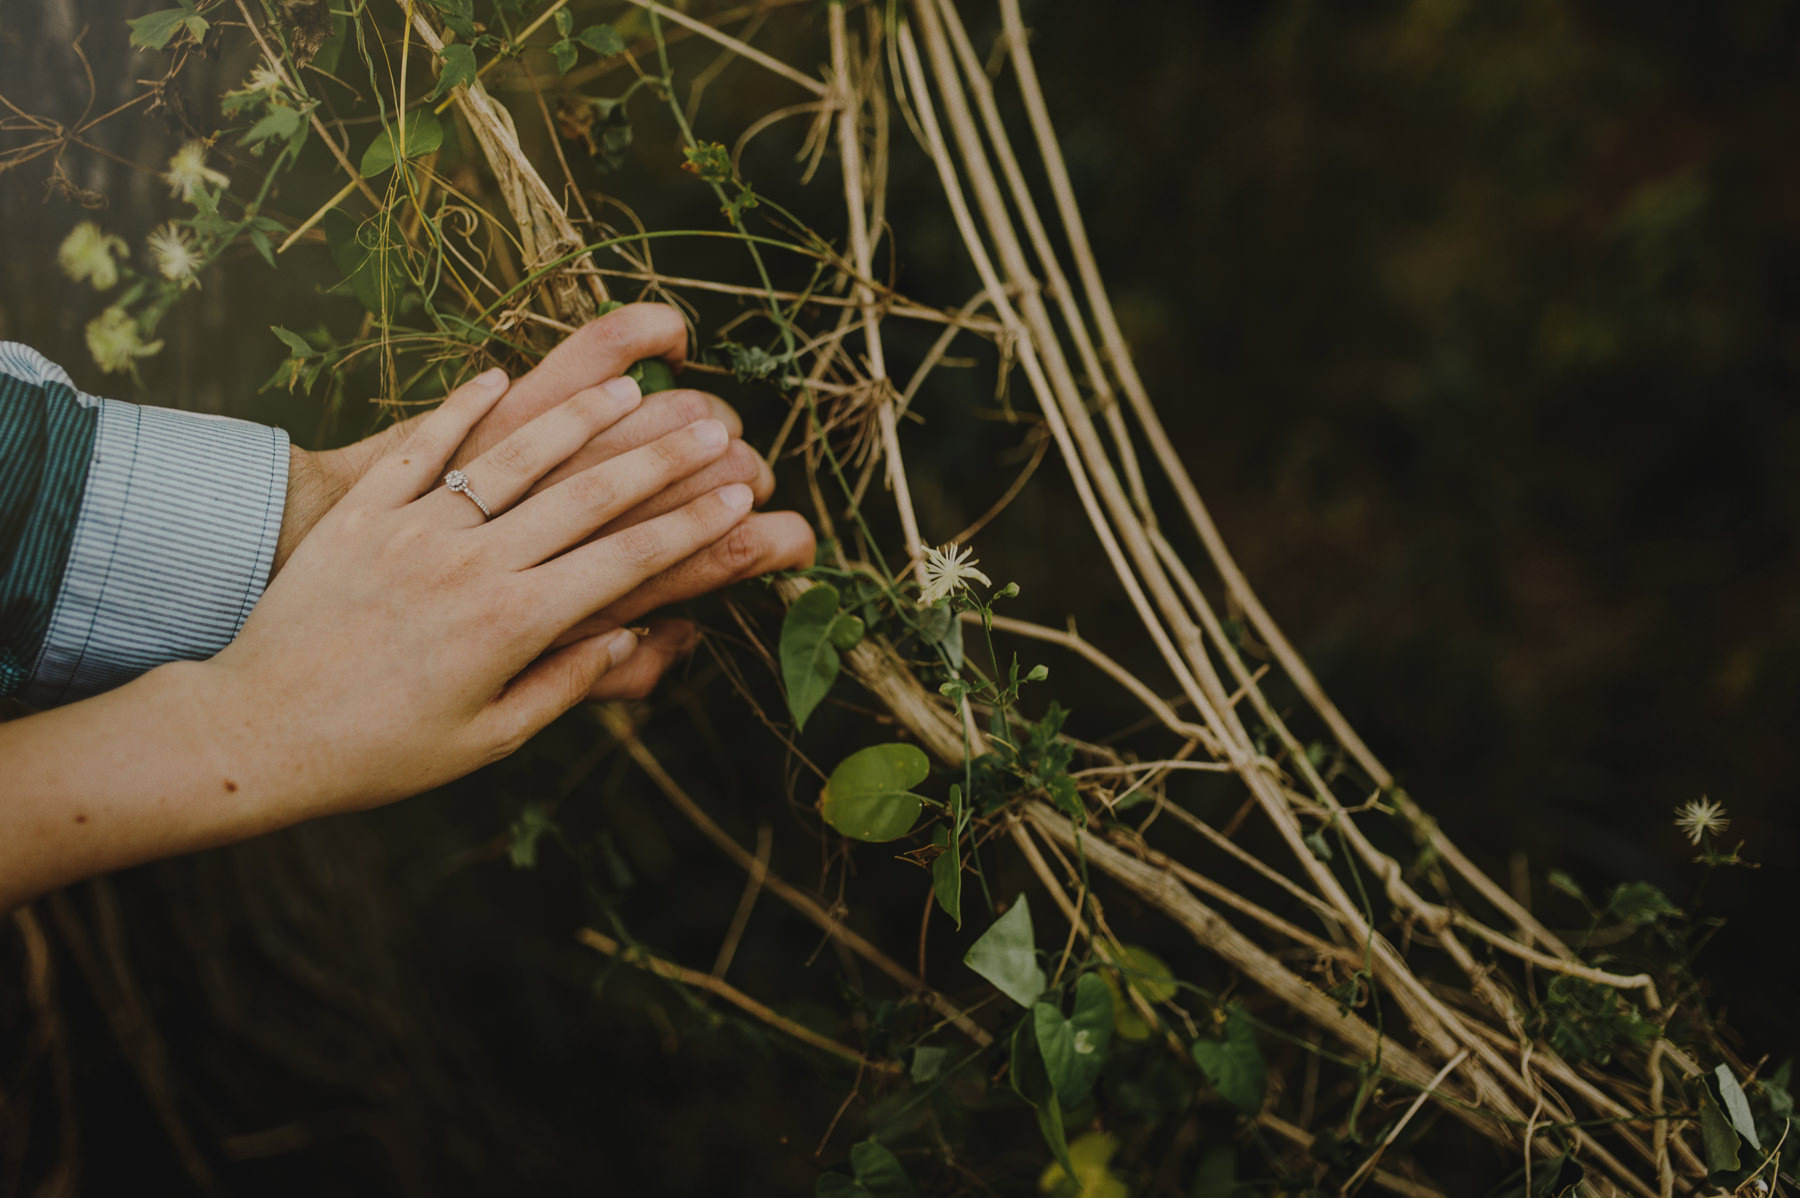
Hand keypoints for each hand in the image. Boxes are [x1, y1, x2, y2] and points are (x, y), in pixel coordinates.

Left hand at [276, 304, 813, 696]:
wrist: (254, 732)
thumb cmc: (379, 754)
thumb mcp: (488, 739)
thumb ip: (567, 685)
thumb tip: (634, 641)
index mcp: (515, 624)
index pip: (626, 563)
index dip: (691, 529)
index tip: (739, 501)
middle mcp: (474, 565)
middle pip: (588, 498)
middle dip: (663, 461)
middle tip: (716, 431)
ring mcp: (416, 529)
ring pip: (515, 458)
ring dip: (580, 418)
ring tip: (631, 388)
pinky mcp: (363, 514)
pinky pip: (422, 447)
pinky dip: (463, 408)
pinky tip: (502, 375)